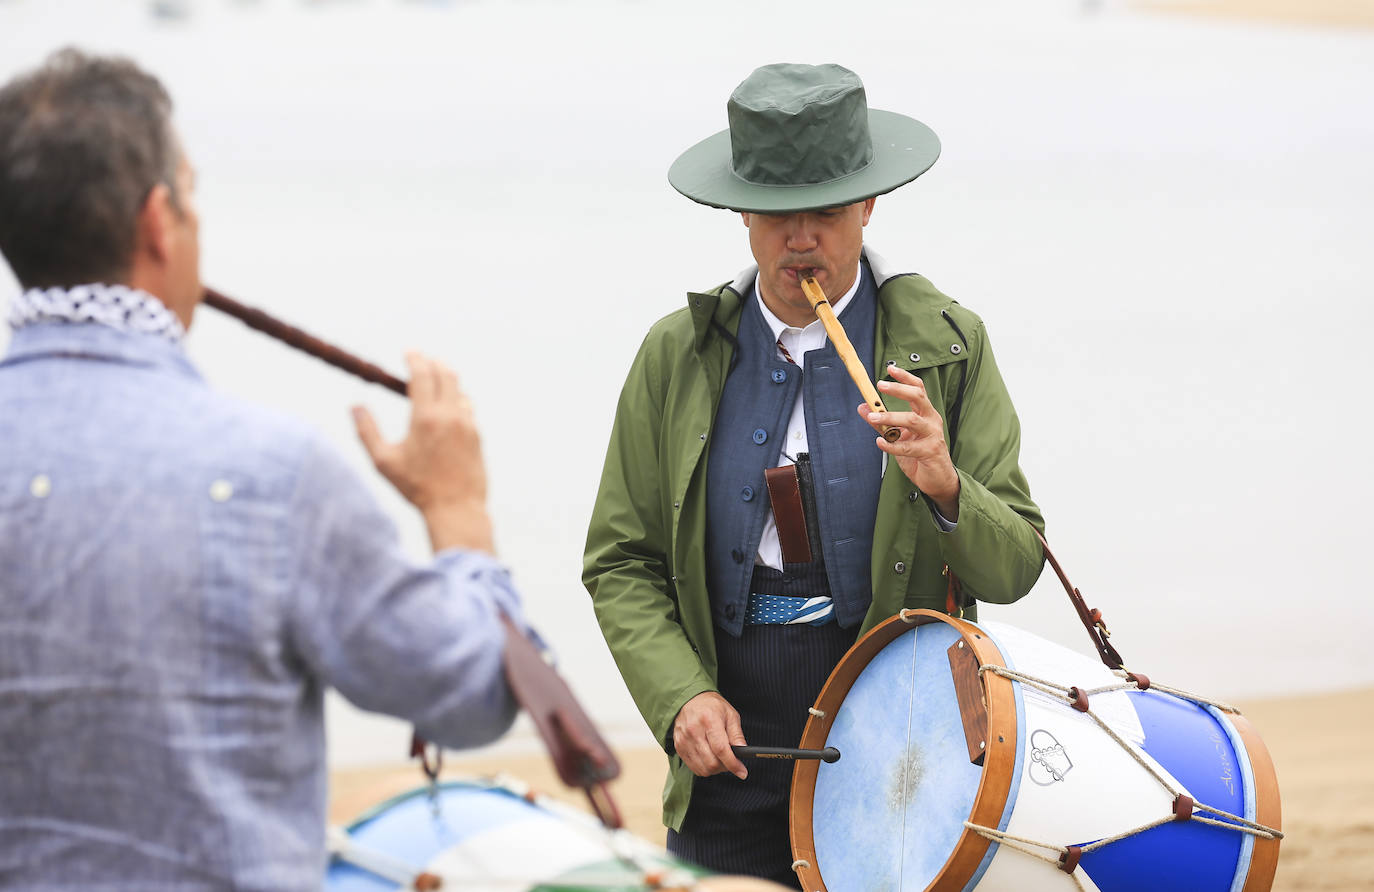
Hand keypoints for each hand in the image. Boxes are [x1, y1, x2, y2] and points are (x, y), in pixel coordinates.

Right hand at [353, 351, 493, 552]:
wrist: (456, 508)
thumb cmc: (416, 487)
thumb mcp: (383, 461)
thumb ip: (366, 431)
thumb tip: (354, 407)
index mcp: (425, 417)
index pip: (422, 375)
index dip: (415, 359)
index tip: (409, 352)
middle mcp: (450, 416)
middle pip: (445, 375)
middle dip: (433, 364)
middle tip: (423, 359)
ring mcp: (467, 425)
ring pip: (459, 391)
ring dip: (448, 380)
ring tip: (437, 376)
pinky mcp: (477, 436)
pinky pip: (468, 409)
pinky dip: (458, 400)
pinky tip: (452, 403)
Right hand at [672, 692, 747, 779]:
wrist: (689, 699)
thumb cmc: (711, 706)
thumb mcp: (730, 715)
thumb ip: (737, 735)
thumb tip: (743, 752)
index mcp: (709, 720)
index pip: (721, 749)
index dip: (733, 764)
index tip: (742, 771)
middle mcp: (694, 730)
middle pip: (711, 762)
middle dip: (725, 767)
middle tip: (731, 762)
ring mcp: (684, 740)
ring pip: (703, 768)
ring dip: (715, 769)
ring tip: (720, 759)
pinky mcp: (679, 747)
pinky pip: (694, 767)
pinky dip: (704, 768)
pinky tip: (709, 758)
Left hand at [861, 366, 960, 519]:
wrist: (937, 479)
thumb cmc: (919, 454)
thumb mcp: (898, 436)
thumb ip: (882, 422)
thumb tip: (863, 407)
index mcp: (925, 413)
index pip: (918, 389)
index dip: (905, 377)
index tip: (890, 368)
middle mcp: (931, 420)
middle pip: (918, 397)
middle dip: (899, 389)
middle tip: (881, 385)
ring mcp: (932, 435)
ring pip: (912, 420)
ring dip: (890, 417)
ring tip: (872, 417)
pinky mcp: (929, 452)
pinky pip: (908, 446)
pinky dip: (891, 444)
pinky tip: (879, 442)